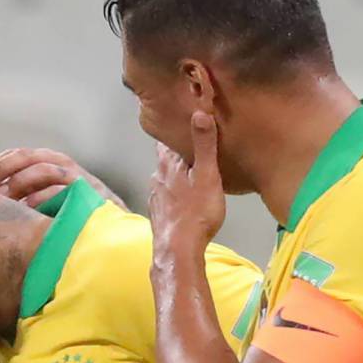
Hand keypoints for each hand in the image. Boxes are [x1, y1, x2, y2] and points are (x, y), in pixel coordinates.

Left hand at [0, 148, 129, 211]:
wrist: (112, 229)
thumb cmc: (75, 215)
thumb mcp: (48, 198)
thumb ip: (27, 191)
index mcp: (51, 162)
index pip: (18, 154)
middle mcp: (64, 165)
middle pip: (28, 157)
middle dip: (4, 170)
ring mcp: (78, 178)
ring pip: (43, 170)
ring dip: (20, 182)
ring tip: (4, 199)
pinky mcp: (89, 194)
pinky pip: (61, 190)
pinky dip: (41, 197)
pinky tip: (27, 209)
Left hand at [149, 112, 226, 253]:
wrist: (178, 250)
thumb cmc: (196, 213)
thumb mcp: (206, 174)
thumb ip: (203, 144)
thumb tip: (200, 112)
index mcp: (169, 165)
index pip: (167, 141)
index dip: (174, 132)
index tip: (180, 124)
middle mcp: (158, 178)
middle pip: (165, 160)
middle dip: (175, 153)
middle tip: (189, 147)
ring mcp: (156, 197)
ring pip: (164, 179)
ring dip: (174, 174)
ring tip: (189, 172)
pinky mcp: (159, 214)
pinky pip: (166, 198)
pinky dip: (173, 194)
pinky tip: (183, 199)